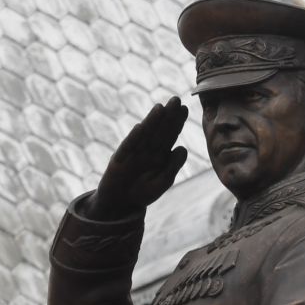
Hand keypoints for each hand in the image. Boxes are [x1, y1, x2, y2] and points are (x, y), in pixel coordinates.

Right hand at [92, 97, 188, 219]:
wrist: (121, 204)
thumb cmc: (143, 193)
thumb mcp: (163, 182)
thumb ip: (173, 166)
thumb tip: (182, 148)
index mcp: (160, 154)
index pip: (170, 135)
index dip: (177, 122)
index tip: (185, 108)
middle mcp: (147, 149)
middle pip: (159, 130)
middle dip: (167, 116)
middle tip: (176, 100)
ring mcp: (133, 152)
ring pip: (144, 135)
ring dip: (152, 122)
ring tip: (161, 108)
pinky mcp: (119, 159)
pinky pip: (128, 147)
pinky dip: (134, 138)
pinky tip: (141, 128)